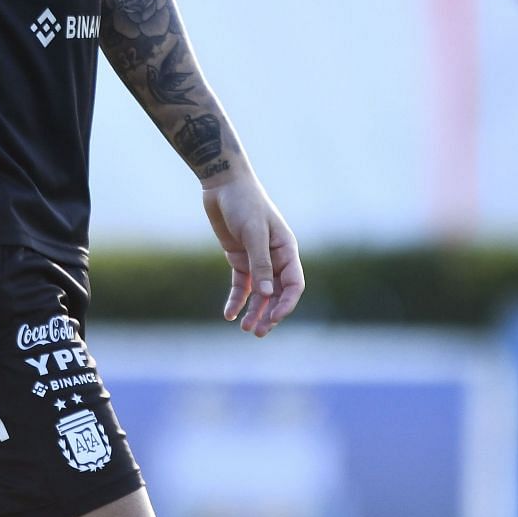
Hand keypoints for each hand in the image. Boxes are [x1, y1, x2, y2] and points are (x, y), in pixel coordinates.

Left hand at [202, 174, 303, 336]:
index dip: (287, 304)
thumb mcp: (253, 232)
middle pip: (277, 293)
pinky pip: (241, 285)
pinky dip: (236, 300)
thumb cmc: (244, 203)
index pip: (294, 284)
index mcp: (286, 250)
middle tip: (258, 332)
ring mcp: (257, 259)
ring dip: (254, 311)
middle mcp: (275, 257)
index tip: (275, 319)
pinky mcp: (239, 258)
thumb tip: (268, 295)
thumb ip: (260, 263)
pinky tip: (229, 315)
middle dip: (270, 314)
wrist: (223, 184)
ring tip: (245, 329)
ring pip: (259, 293)